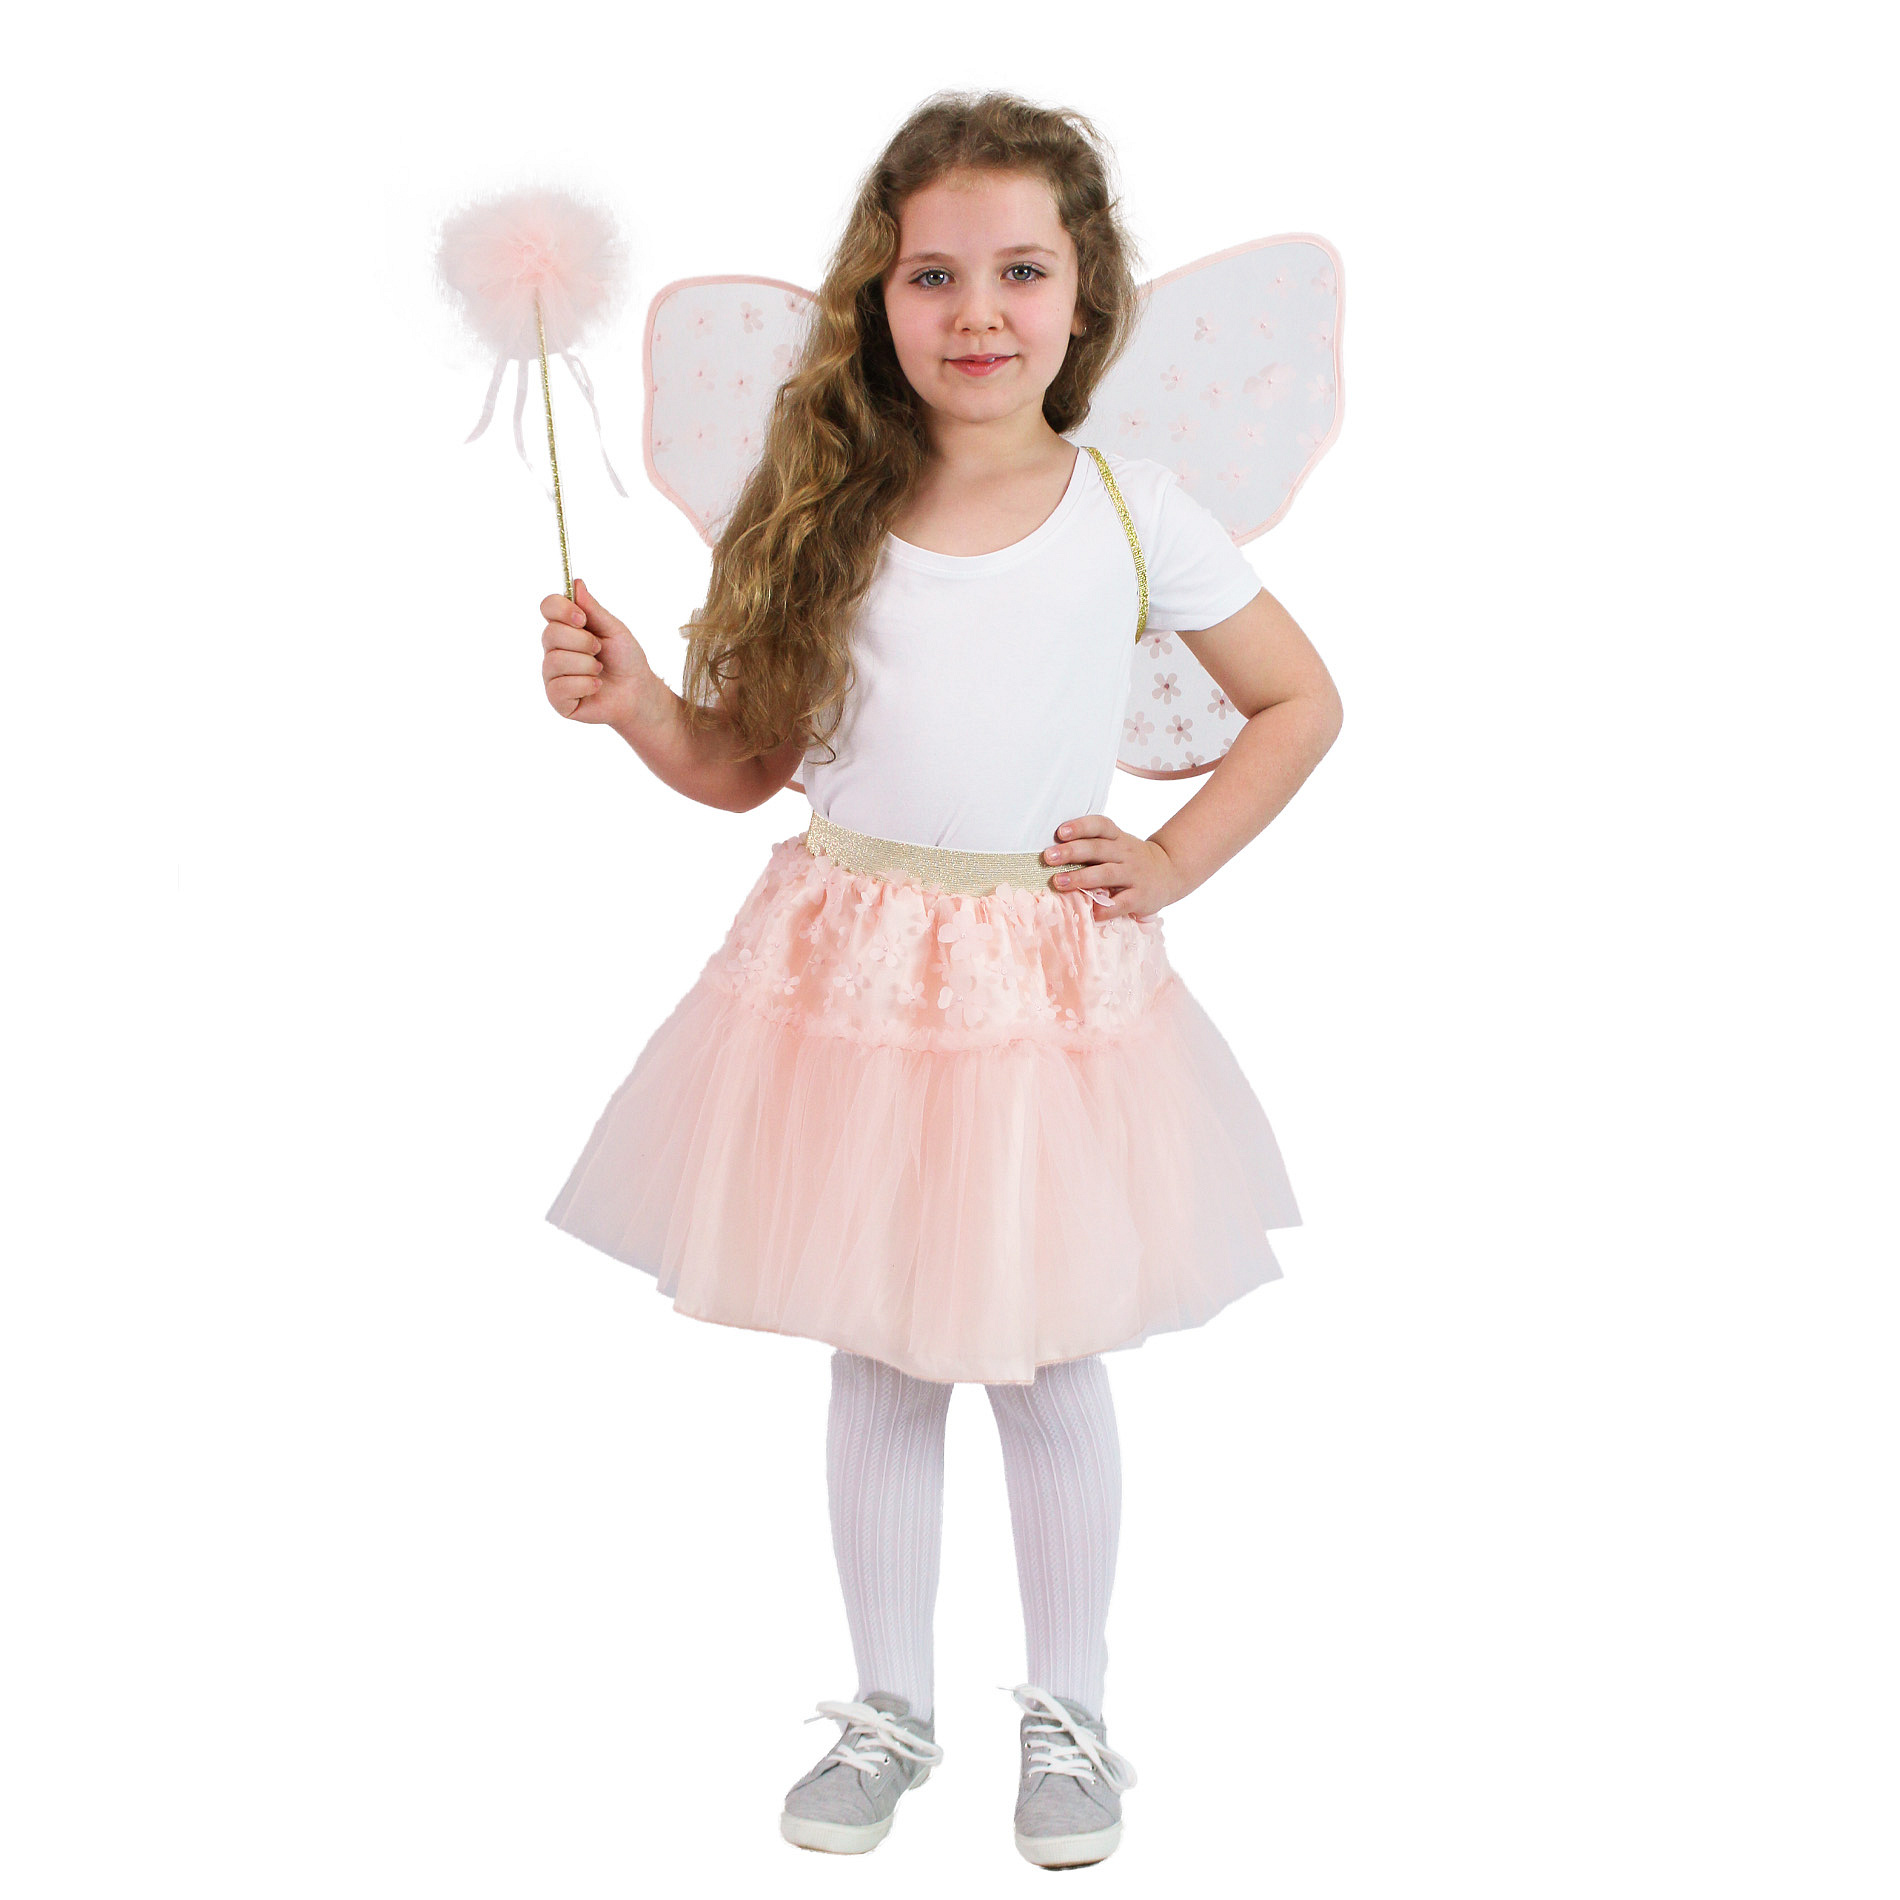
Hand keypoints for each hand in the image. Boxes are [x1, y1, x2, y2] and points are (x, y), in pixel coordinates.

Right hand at [539, 578, 662, 727]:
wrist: (637, 692)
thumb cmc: (625, 659)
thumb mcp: (614, 629)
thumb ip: (593, 609)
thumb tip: (576, 582)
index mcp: (566, 628)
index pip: (547, 607)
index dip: (561, 609)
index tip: (581, 618)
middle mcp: (554, 649)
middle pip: (550, 634)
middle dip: (582, 642)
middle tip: (599, 650)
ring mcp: (553, 674)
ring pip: (555, 661)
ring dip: (586, 665)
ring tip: (599, 670)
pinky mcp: (557, 699)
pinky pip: (560, 687)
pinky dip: (585, 685)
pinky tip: (596, 686)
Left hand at [1042, 815, 1187, 918]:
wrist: (1170, 872)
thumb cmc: (1130, 859)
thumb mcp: (1117, 845)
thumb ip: (1092, 846)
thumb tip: (1053, 853)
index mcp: (1117, 838)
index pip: (1100, 826)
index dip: (1080, 826)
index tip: (1061, 832)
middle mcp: (1125, 853)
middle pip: (1097, 848)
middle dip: (1071, 852)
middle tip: (1048, 857)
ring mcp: (1134, 874)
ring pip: (1106, 874)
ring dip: (1081, 877)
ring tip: (1059, 882)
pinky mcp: (1140, 896)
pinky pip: (1122, 902)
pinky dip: (1107, 908)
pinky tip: (1092, 913)